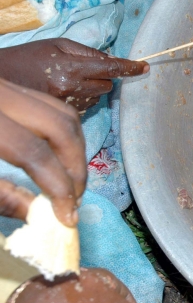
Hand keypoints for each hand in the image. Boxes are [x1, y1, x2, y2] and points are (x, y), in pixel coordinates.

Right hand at [0, 39, 148, 110]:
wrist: (2, 81)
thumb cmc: (27, 57)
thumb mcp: (56, 45)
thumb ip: (86, 52)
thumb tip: (110, 59)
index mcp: (71, 67)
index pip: (110, 67)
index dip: (129, 67)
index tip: (145, 67)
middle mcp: (72, 88)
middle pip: (107, 85)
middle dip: (104, 77)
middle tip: (86, 70)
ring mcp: (68, 104)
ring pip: (98, 97)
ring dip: (93, 89)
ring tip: (70, 80)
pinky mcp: (64, 115)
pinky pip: (86, 107)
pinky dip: (83, 99)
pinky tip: (65, 91)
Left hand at [0, 79, 85, 226]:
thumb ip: (0, 196)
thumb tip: (40, 212)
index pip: (35, 153)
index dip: (58, 187)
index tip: (67, 216)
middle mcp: (1, 94)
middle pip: (61, 126)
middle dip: (75, 167)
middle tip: (75, 197)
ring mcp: (6, 86)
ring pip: (62, 112)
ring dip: (75, 148)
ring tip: (71, 179)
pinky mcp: (8, 87)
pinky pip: (49, 105)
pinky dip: (63, 131)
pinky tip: (57, 156)